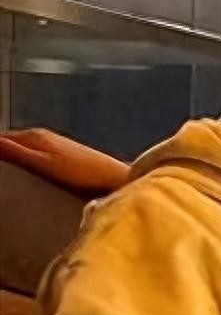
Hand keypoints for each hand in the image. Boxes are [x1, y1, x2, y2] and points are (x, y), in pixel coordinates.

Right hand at [0, 128, 130, 196]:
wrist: (114, 178)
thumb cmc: (80, 173)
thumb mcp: (43, 164)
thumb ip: (15, 153)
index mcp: (34, 136)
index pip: (2, 138)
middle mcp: (43, 136)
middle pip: (12, 142)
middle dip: (1, 152)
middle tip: (0, 173)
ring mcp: (54, 144)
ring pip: (24, 148)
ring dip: (13, 157)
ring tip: (6, 173)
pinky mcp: (64, 155)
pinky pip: (36, 155)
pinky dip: (27, 161)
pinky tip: (27, 173)